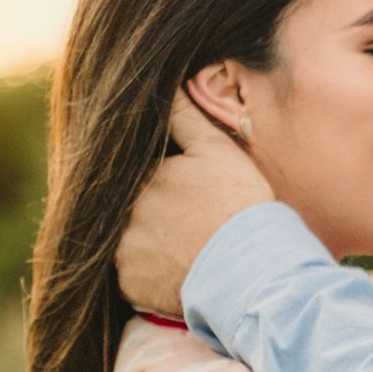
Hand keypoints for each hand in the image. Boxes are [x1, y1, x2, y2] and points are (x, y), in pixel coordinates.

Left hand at [115, 90, 274, 315]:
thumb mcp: (216, 151)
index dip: (163, 182)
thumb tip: (167, 88)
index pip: (143, 175)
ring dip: (148, 244)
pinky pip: (132, 277)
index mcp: (144, 176)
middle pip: (132, 208)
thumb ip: (185, 118)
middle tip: (186, 224)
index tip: (186, 193)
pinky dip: (149, 275)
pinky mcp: (129, 283)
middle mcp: (124, 211)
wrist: (249, 265)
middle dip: (152, 213)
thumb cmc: (238, 203)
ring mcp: (123, 250)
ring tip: (183, 249)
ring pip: (130, 242)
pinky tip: (177, 272)